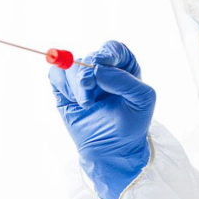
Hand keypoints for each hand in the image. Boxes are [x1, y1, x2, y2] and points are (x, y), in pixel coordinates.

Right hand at [49, 41, 154, 198]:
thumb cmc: (132, 124)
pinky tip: (75, 101)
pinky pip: (56, 75)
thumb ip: (124, 81)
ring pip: (71, 66)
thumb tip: (97, 70)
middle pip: (89, 56)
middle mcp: (102, 69)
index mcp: (124, 67)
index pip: (113, 49)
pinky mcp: (65, 90)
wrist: (112, 150)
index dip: (106, 53)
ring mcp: (82, 79)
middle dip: (87, 72)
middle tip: (87, 87)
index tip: (100, 63)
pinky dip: (64, 86)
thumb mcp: (142, 100)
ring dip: (77, 85)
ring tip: (86, 104)